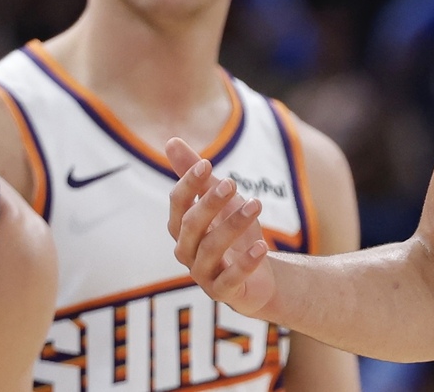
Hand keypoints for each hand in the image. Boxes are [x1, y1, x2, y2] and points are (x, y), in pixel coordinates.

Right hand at [167, 137, 278, 317]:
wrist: (258, 277)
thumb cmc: (234, 235)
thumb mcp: (220, 202)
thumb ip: (197, 176)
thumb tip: (170, 141)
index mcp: (182, 228)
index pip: (177, 204)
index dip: (188, 184)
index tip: (206, 162)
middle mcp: (187, 251)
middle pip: (191, 226)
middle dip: (209, 203)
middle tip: (232, 182)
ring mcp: (204, 275)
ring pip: (211, 250)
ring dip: (233, 225)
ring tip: (257, 204)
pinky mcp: (224, 293)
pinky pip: (231, 279)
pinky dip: (246, 262)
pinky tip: (262, 246)